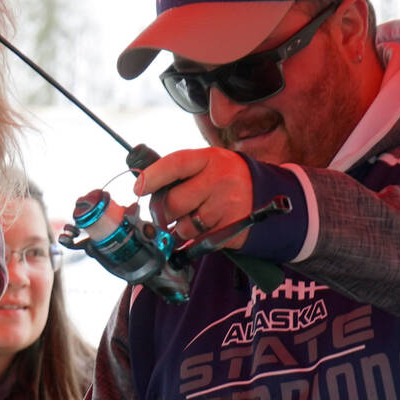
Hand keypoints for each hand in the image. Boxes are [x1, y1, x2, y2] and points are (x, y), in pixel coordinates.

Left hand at [134, 147, 255, 248]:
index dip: (154, 176)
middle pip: (174, 202)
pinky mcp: (232, 227)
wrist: (262, 192)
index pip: (176, 164)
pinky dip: (195, 239)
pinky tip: (205, 227)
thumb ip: (176, 174)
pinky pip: (199, 240)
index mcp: (209, 158)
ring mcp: (227, 204)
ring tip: (194, 217)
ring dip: (182, 228)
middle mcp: (220, 178)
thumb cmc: (221, 179)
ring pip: (185, 226)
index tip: (138, 188)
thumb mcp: (204, 166)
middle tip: (169, 212)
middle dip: (164, 212)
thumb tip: (141, 186)